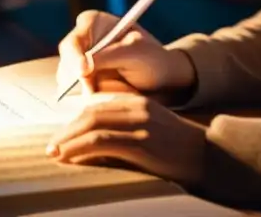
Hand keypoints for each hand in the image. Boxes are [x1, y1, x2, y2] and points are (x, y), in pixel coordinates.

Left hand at [46, 93, 205, 184]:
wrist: (209, 155)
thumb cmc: (179, 148)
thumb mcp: (152, 129)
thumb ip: (127, 128)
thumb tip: (94, 144)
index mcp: (138, 102)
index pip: (98, 105)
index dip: (75, 120)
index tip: (62, 135)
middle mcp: (137, 108)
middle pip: (90, 113)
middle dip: (66, 130)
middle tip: (51, 147)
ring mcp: (139, 125)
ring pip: (91, 126)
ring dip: (68, 140)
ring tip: (55, 154)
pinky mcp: (140, 142)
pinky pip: (101, 142)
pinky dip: (80, 149)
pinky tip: (71, 159)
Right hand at [56, 10, 195, 96]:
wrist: (161, 76)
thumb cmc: (152, 59)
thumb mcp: (135, 53)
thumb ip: (107, 57)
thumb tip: (82, 68)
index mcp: (94, 22)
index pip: (73, 40)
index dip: (74, 57)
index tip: (84, 73)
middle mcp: (83, 39)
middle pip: (66, 60)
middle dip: (76, 78)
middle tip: (92, 91)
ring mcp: (80, 59)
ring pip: (67, 77)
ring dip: (80, 88)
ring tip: (103, 93)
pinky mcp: (82, 78)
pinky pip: (74, 89)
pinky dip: (83, 95)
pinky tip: (100, 98)